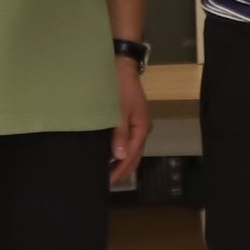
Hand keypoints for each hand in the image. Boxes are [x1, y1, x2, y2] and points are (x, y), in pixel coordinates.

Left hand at [110, 53, 152, 188]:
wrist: (122, 67)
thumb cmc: (120, 88)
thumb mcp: (119, 111)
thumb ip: (120, 133)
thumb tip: (120, 156)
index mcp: (141, 128)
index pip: (132, 156)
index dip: (120, 170)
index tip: (108, 182)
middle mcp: (142, 129)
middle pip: (135, 156)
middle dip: (122, 171)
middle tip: (106, 183)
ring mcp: (138, 125)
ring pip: (132, 150)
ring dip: (122, 163)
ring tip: (108, 173)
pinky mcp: (132, 121)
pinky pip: (128, 142)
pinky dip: (121, 152)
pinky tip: (111, 156)